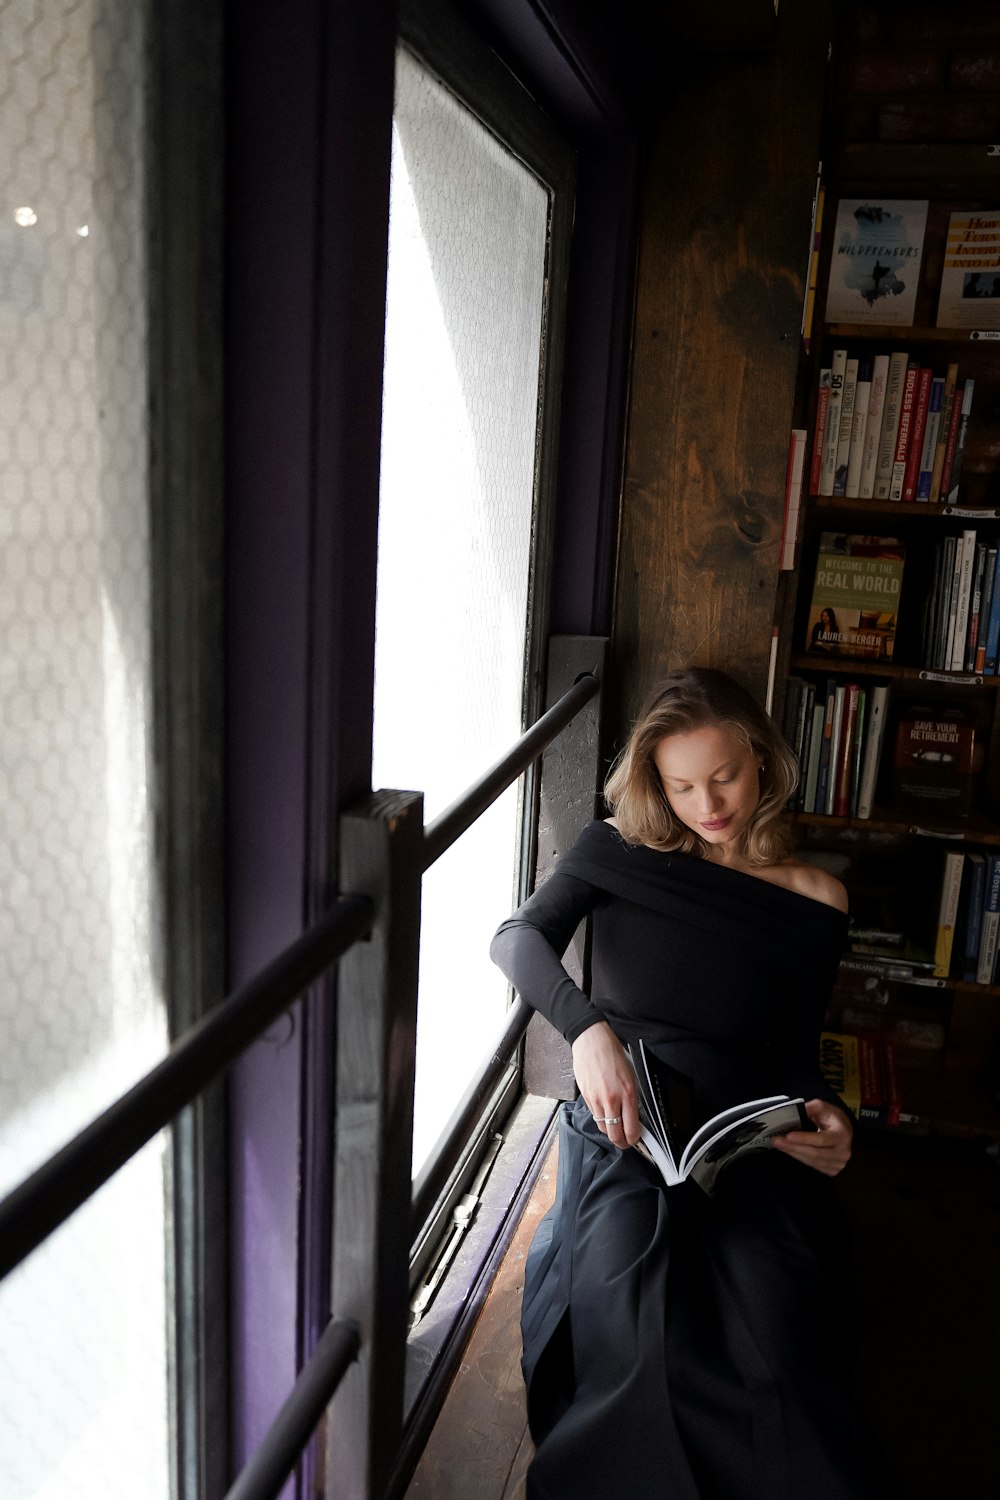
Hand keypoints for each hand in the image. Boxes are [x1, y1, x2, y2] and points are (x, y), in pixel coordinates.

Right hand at [571, 1021, 640, 1147]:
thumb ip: (632, 1098)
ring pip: (603, 1129)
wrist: (591, 1041)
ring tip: (616, 1128)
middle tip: (626, 1142)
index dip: (634, 1140)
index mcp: (627, 1093)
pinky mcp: (586, 1098)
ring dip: (610, 1132)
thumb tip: (634, 1116)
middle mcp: (611, 1100)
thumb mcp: (631, 1076)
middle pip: (615, 1135)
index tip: (636, 1140)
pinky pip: (594, 1116)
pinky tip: (605, 1113)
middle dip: (622, 1143)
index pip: (631, 1129)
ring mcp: (596, 1100)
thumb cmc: (612, 1054)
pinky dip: (600, 1119)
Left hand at [772, 1098, 852, 1176]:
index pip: (822, 1140)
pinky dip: (799, 1157)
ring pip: (811, 1161)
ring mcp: (838, 1164)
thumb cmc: (832, 1118)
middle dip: (793, 1147)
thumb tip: (794, 1111)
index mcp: (843, 1135)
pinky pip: (812, 1165)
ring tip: (778, 1144)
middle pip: (815, 1153)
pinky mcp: (832, 1170)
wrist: (844, 1131)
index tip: (788, 1136)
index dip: (804, 1139)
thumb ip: (810, 1108)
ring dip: (793, 1153)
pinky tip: (789, 1150)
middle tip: (776, 1141)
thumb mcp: (823, 1107)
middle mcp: (843, 1152)